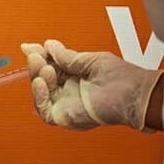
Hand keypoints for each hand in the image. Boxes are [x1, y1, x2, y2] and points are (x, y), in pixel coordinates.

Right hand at [20, 39, 163, 130]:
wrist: (133, 95)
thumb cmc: (123, 80)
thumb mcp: (89, 61)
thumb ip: (66, 56)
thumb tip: (48, 46)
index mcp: (75, 78)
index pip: (49, 67)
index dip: (39, 57)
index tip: (30, 47)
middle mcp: (69, 92)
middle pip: (41, 79)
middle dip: (36, 64)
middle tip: (36, 54)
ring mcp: (67, 105)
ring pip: (40, 93)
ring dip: (36, 77)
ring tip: (45, 66)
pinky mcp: (66, 118)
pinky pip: (43, 110)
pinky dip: (38, 95)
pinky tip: (40, 81)